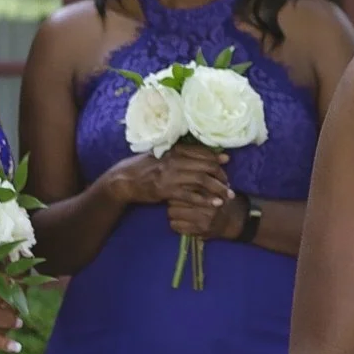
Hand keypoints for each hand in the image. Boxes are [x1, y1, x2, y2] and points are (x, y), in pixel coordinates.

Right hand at [97, 145, 234, 234]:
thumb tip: (198, 154)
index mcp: (175, 150)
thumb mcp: (162, 155)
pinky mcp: (167, 190)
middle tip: (229, 184)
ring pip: (202, 180)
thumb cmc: (144, 167)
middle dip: (221, 175)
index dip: (217, 158)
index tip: (227, 162)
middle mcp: (175, 160)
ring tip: (228, 195)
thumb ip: (180, 154)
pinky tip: (215, 203)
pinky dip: (205, 199)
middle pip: (206, 166)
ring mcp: (171, 175)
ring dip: (218, 188)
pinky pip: (191, 195)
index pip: (202, 152)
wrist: (125, 180)